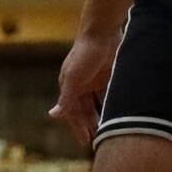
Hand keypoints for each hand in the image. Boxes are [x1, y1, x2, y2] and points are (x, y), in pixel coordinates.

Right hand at [49, 32, 118, 146]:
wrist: (102, 30)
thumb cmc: (85, 53)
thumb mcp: (74, 78)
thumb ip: (66, 98)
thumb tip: (52, 115)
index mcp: (70, 86)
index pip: (73, 112)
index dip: (78, 127)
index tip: (84, 141)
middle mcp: (81, 84)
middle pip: (85, 109)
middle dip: (90, 124)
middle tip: (98, 139)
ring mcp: (95, 79)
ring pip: (98, 103)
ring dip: (102, 116)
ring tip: (109, 130)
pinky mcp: (108, 74)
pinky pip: (109, 94)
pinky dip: (112, 104)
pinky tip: (119, 113)